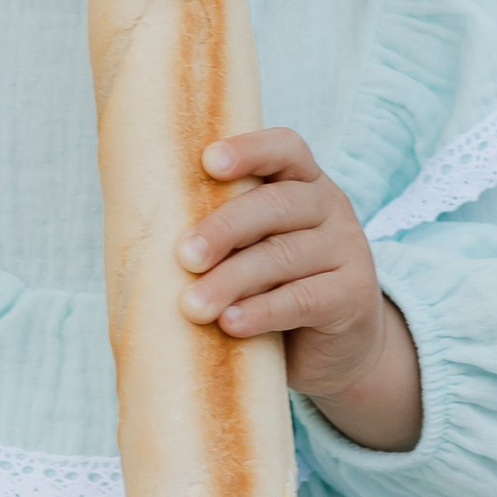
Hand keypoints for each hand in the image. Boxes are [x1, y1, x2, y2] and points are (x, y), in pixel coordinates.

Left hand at [178, 128, 422, 451]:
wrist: (340, 346)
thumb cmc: (275, 286)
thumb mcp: (254, 249)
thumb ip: (221, 235)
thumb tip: (142, 237)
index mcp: (303, 182)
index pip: (285, 149)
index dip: (249, 150)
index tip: (208, 162)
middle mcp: (330, 207)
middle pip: (276, 205)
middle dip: (224, 228)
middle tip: (183, 256)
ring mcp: (348, 250)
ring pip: (284, 256)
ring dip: (232, 279)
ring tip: (193, 305)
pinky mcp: (354, 297)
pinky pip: (305, 299)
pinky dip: (263, 311)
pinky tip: (231, 322)